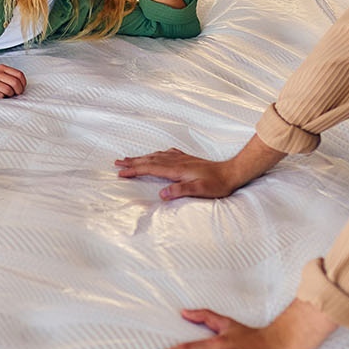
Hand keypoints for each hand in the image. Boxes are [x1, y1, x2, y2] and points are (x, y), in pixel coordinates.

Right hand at [0, 63, 25, 98]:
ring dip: (10, 95)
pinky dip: (2, 97)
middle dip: (19, 91)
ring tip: (7, 94)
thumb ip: (7, 75)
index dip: (23, 83)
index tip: (22, 87)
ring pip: (9, 90)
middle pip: (15, 83)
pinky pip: (0, 96)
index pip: (19, 74)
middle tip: (17, 93)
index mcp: (1, 68)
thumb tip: (20, 84)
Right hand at [114, 148, 241, 199]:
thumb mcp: (199, 190)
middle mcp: (176, 161)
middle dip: (132, 162)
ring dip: (142, 157)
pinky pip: (167, 154)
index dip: (134, 170)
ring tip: (130, 158)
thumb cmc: (217, 184)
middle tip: (117, 163)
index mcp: (176, 169)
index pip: (150, 168)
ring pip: (156, 156)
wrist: (231, 173)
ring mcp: (182, 159)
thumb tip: (163, 194)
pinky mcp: (187, 159)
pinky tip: (157, 154)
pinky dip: (157, 154)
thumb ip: (181, 191)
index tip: (121, 173)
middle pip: (149, 160)